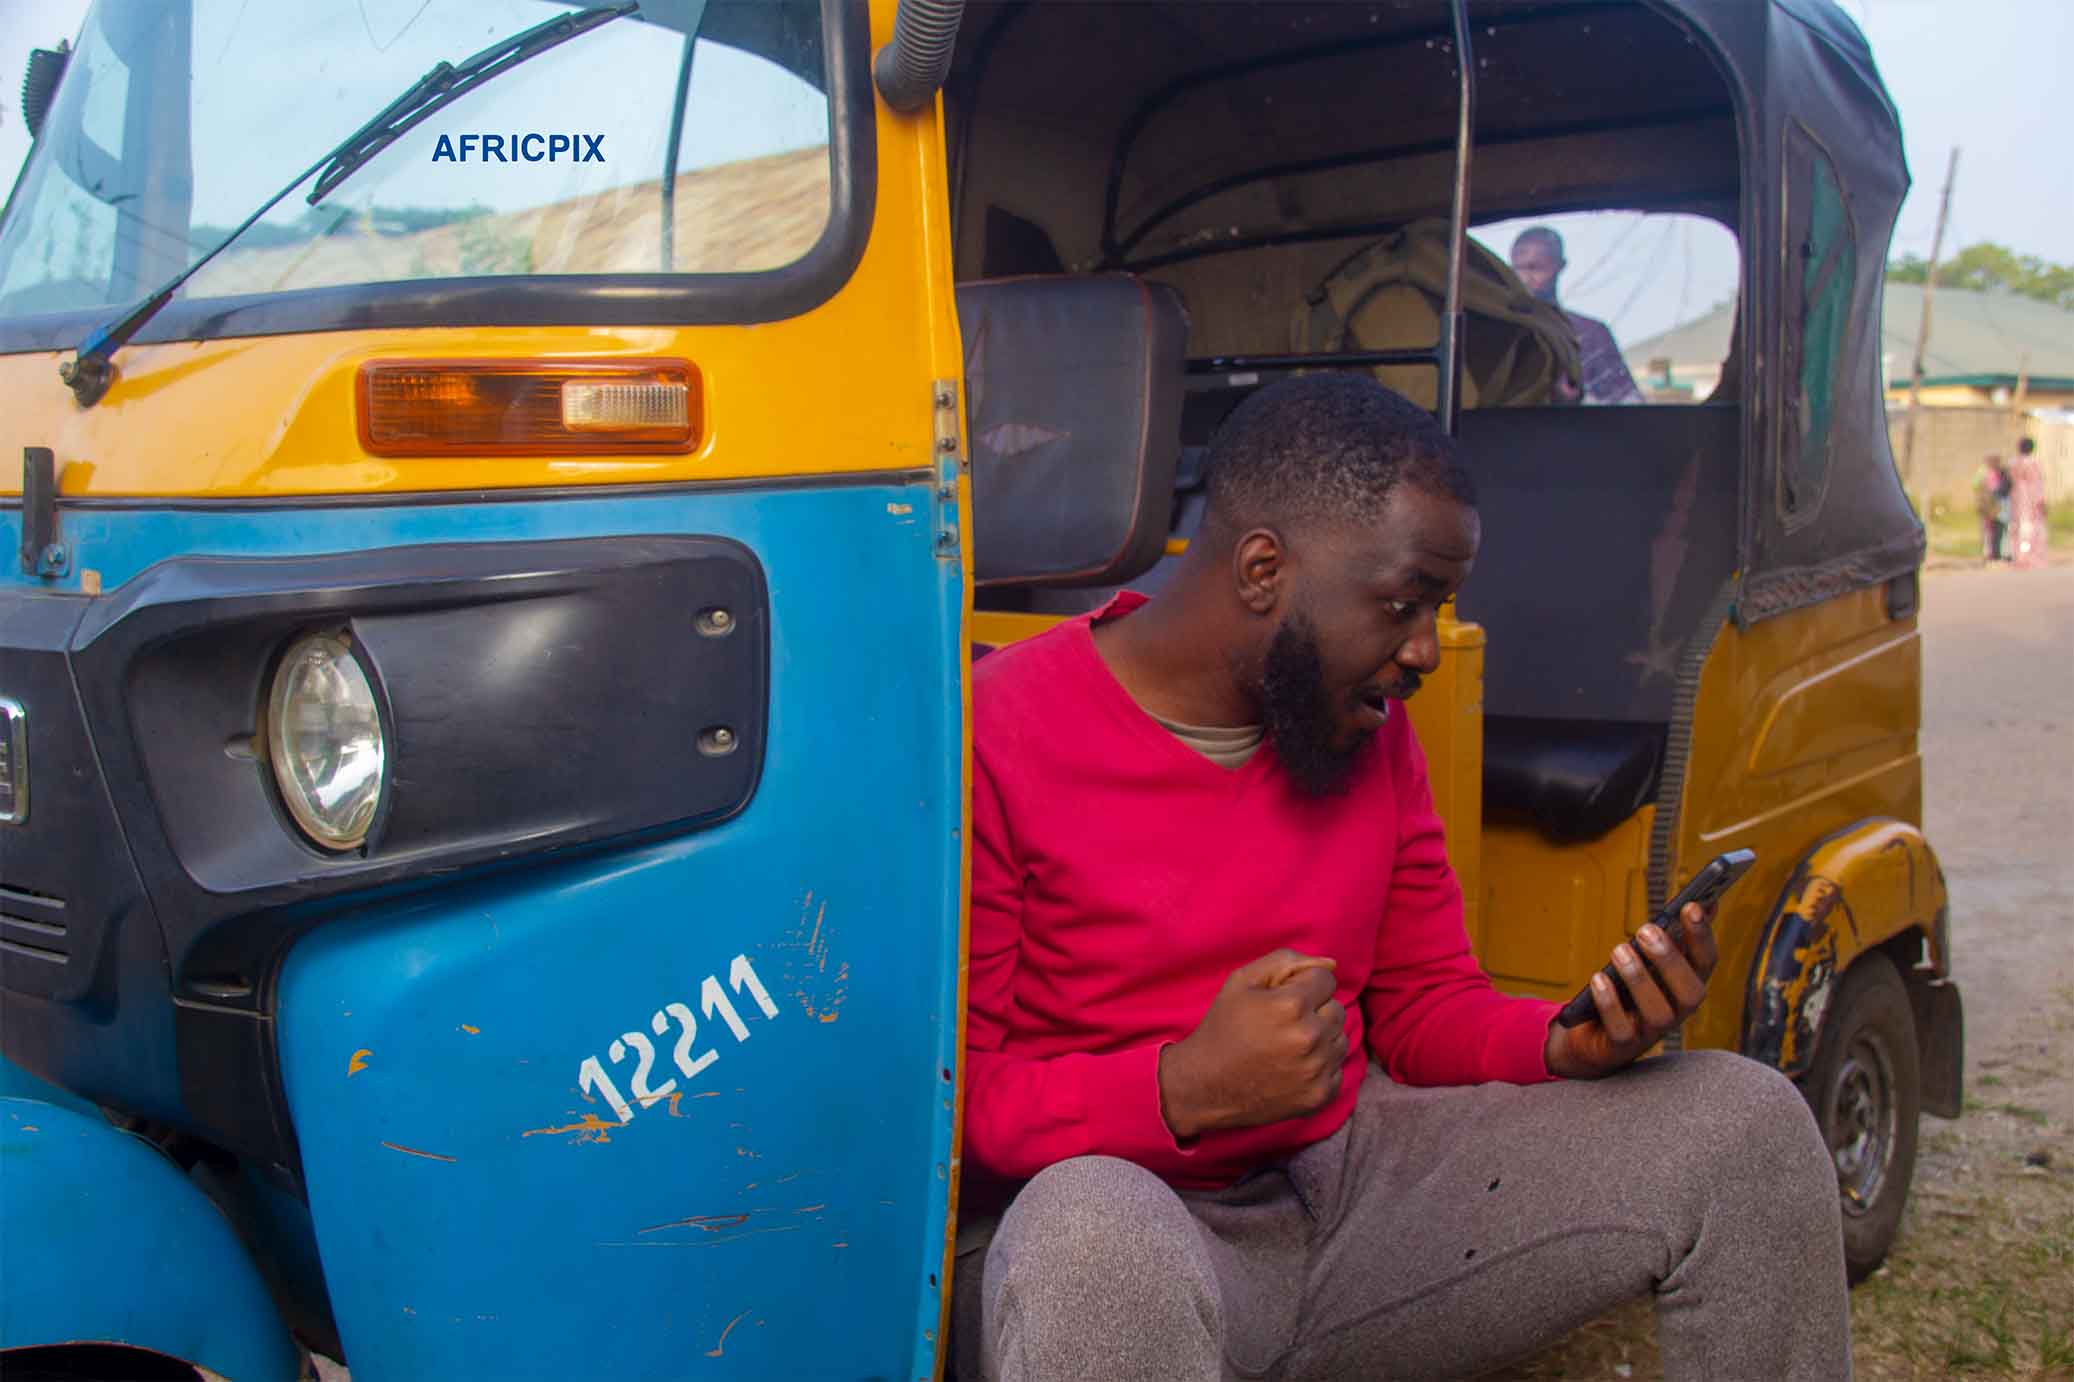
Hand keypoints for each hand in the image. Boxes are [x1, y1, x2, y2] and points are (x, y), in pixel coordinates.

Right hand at [1158, 949, 1348, 1138]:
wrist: (1206, 1085)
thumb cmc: (1223, 1027)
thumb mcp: (1241, 981)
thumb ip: (1285, 960)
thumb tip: (1330, 964)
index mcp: (1291, 1005)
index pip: (1326, 980)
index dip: (1303, 985)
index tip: (1282, 1000)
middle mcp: (1310, 1037)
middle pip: (1336, 1009)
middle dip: (1314, 1011)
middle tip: (1282, 1024)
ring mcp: (1317, 1070)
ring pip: (1340, 1038)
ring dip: (1321, 1038)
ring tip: (1288, 1045)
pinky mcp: (1320, 1095)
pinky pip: (1338, 1068)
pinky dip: (1321, 1066)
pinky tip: (1293, 1066)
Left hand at [1544, 902, 1718, 1078]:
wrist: (1597, 1035)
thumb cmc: (1631, 990)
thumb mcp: (1652, 961)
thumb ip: (1676, 935)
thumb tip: (1705, 901)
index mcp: (1687, 985)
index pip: (1706, 962)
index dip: (1702, 936)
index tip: (1691, 906)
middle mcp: (1677, 1012)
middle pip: (1689, 992)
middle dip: (1670, 959)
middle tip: (1645, 930)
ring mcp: (1651, 1032)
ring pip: (1658, 1013)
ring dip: (1639, 978)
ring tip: (1619, 949)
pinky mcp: (1622, 1045)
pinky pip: (1620, 1030)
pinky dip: (1610, 1003)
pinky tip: (1598, 979)